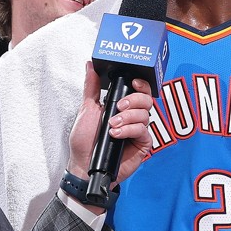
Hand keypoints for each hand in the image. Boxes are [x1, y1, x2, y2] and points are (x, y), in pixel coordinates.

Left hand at [66, 63, 152, 184]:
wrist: (83, 165)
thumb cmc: (84, 141)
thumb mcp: (86, 110)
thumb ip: (91, 87)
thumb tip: (90, 66)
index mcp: (122, 107)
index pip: (139, 91)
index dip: (141, 84)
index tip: (133, 82)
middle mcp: (132, 118)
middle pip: (147, 100)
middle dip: (134, 100)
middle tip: (119, 107)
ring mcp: (138, 131)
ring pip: (145, 115)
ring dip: (128, 117)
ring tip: (112, 126)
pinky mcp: (142, 145)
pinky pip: (144, 131)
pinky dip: (129, 130)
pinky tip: (116, 134)